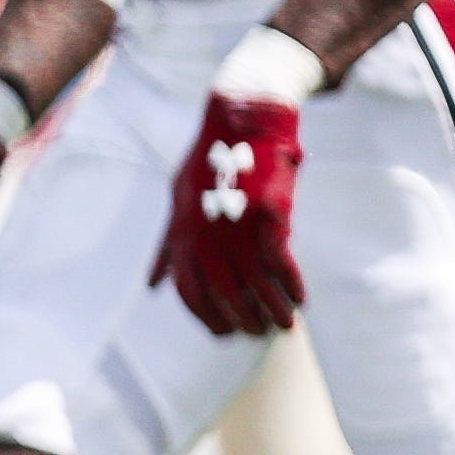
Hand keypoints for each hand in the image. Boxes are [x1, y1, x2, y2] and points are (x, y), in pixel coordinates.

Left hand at [152, 91, 307, 335]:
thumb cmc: (211, 164)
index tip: (224, 333)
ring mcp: (236, 225)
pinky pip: (281, 262)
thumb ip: (167, 246)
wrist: (243, 121)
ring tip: (286, 325)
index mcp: (181, 233)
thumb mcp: (178, 202)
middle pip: (224, 294)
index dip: (207, 317)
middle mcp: (205, 234)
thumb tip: (152, 284)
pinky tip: (301, 299)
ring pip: (256, 283)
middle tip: (260, 333)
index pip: (189, 292)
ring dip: (273, 310)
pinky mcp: (268, 213)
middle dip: (243, 320)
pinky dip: (292, 285)